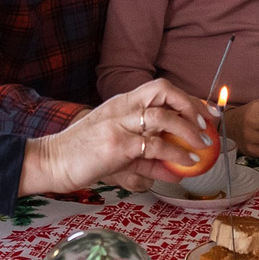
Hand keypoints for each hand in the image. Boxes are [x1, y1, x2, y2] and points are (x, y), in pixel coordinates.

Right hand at [19, 81, 209, 195]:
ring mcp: (119, 124)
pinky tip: (185, 163)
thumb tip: (176, 170)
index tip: (207, 113)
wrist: (51, 162)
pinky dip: (175, 154)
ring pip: (162, 116)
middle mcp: (121, 107)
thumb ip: (147, 160)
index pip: (160, 89)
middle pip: (163, 90)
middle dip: (190, 104)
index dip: (188, 99)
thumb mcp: (118, 154)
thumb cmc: (82, 156)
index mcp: (121, 102)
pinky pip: (154, 145)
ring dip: (188, 130)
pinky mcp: (117, 145)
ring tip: (202, 145)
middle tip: (206, 124)